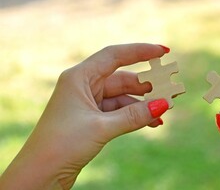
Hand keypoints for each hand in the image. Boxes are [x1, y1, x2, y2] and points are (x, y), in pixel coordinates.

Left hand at [0, 43, 169, 189]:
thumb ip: (134, 116)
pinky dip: (135, 116)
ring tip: (165, 110)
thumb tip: (163, 105)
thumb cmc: (63, 144)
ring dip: (143, 104)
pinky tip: (152, 122)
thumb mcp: (102, 127)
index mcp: (79, 77)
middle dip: (147, 85)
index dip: (140, 51)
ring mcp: (88, 102)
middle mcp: (84, 85)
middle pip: (122, 78)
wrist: (41, 174)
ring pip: (123, 97)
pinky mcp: (92, 118)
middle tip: (171, 88)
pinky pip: (119, 111)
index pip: (114, 55)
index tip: (163, 51)